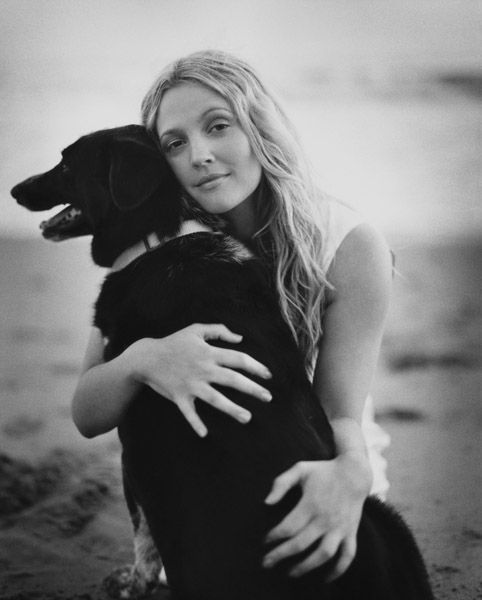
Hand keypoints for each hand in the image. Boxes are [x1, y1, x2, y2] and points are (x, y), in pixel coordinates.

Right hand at [126, 323, 271, 436]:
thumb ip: (219, 330)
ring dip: (232, 409)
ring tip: (247, 418)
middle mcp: (203, 369)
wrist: (146, 357)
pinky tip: (204, 434)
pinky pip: (188, 412)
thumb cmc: (174, 342)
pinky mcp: (179, 396)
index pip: (238, 359)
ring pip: (215, 398)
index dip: (256, 366)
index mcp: (209, 352)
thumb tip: (240, 338)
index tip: (269, 376)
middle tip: (268, 397)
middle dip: (252, 389)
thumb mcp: (196, 330)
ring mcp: (191, 384)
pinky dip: (195, 423)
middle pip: (232, 379)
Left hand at [262, 454, 370, 580]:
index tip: (264, 541)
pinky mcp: (351, 532)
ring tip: (290, 573)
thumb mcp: (300, 469)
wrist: (354, 473)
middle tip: (266, 563)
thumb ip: (281, 483)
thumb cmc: (323, 471)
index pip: (288, 527)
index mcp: (311, 503)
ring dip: (306, 567)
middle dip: (281, 555)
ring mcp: (340, 527)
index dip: (274, 536)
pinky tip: (324, 579)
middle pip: (301, 544)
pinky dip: (338, 570)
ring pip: (323, 554)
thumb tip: (266, 502)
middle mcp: (326, 518)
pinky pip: (347, 556)